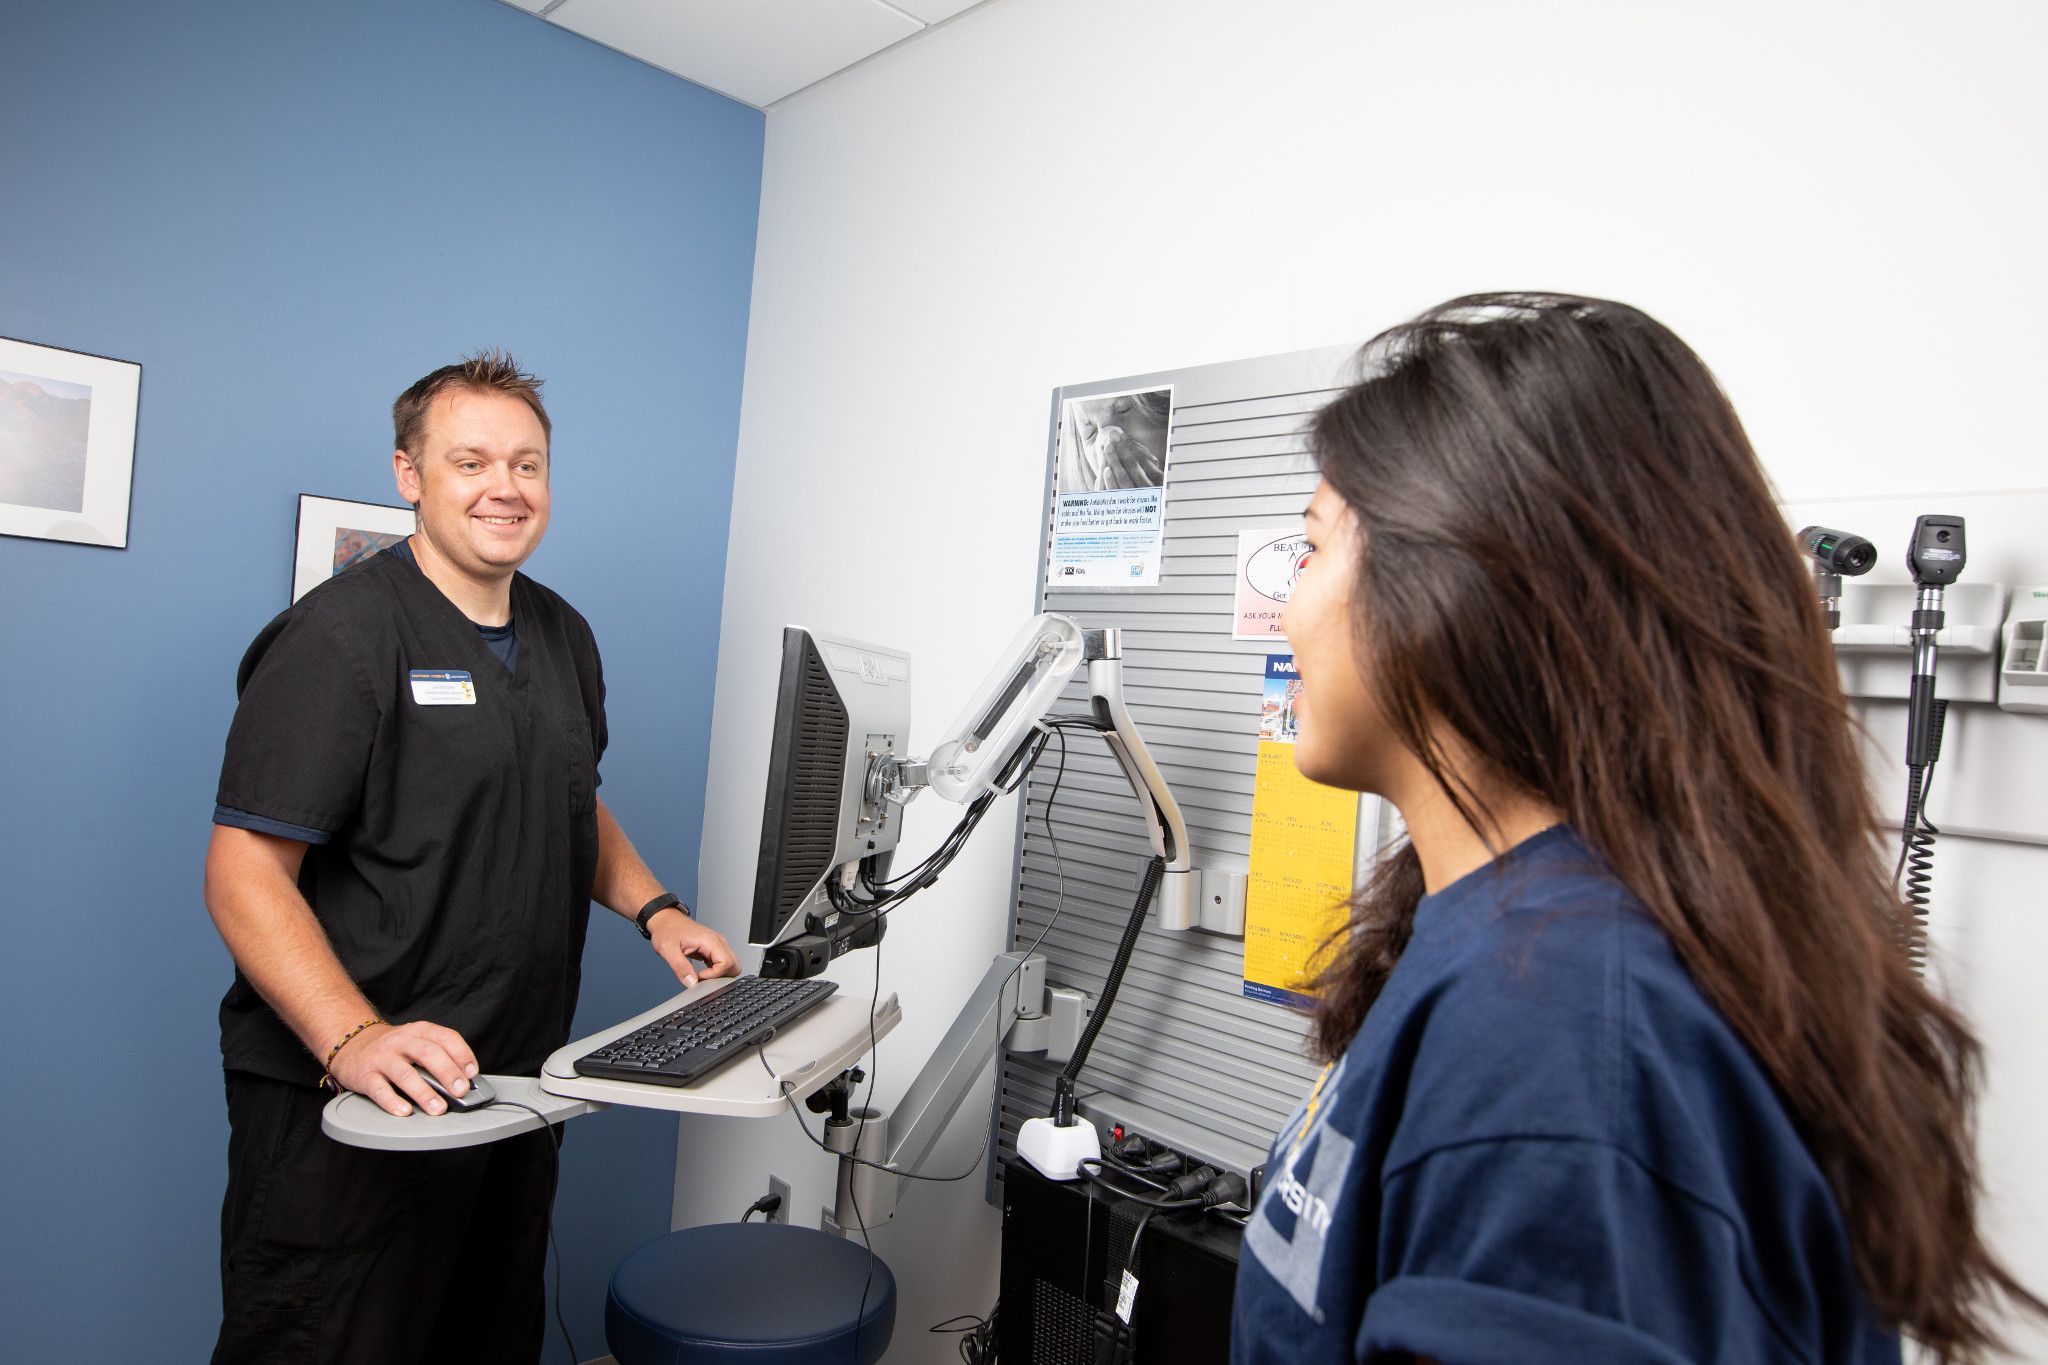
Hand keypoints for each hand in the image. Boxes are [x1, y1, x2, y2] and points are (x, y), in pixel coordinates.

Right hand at [329, 1019, 478, 1117]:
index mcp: (419, 1031)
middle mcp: (401, 1041)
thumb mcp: (416, 1042)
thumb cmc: (393, 1048)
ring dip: (424, 1092)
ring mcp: (382, 1057)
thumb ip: (438, 1056)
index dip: (462, 1054)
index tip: (472, 1073)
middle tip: (460, 1091)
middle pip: (428, 1053)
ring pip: (405, 1073)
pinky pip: (379, 1089)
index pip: (446, 1038)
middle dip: (447, 1072)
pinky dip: (393, 1101)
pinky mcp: (365, 1075)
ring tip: (438, 1108)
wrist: (353, 1044)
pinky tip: (405, 1111)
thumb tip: (464, 1081)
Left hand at [648, 909, 739, 987]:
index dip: (714, 975)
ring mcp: (717, 946)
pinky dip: (715, 972)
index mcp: (710, 940)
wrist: (665, 920)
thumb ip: (680, 968)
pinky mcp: (713, 950)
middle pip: (734, 965)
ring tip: (700, 974)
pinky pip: (722, 965)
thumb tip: (692, 983)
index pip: (727, 963)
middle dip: (721, 977)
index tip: (699, 976)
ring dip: (718, 975)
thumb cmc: (667, 930)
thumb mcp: (668, 950)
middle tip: (703, 978)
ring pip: (731, 966)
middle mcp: (718, 942)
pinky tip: (702, 972)